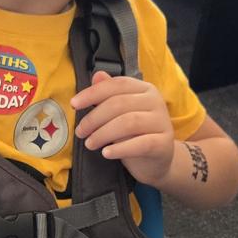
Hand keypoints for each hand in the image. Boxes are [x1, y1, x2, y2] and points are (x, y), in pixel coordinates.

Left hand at [71, 71, 174, 186]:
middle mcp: (155, 102)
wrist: (156, 162)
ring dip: (103, 134)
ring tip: (90, 143)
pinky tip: (106, 153)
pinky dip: (120, 149)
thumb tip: (97, 76)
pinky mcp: (164, 144)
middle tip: (80, 132)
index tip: (74, 104)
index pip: (117, 84)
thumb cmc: (135, 135)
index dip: (93, 93)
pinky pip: (140, 144)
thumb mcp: (120, 114)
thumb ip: (109, 95)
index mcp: (145, 89)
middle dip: (94, 118)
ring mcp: (161, 122)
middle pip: (119, 104)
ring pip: (128, 123)